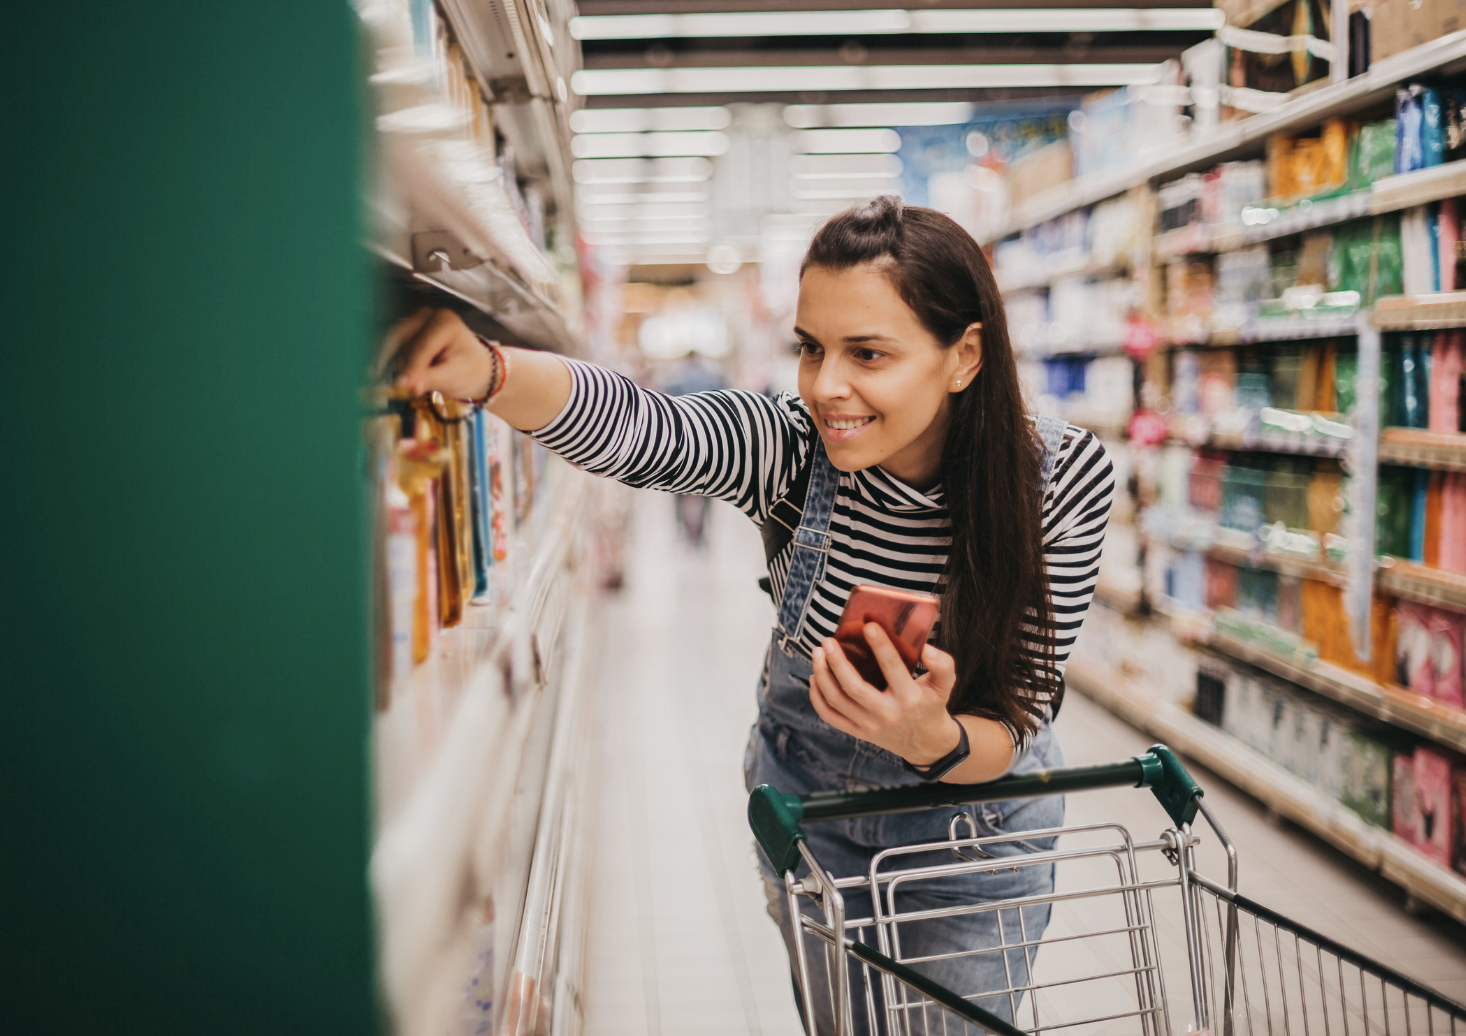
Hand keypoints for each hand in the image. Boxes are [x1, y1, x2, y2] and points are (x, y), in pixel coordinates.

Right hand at [382, 307, 495, 399]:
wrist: (474, 368)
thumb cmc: (469, 370)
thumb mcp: (453, 377)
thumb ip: (429, 379)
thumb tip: (406, 385)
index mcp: (446, 322)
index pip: (422, 345)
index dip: (410, 367)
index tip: (401, 385)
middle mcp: (429, 316)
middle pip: (401, 338)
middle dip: (401, 364)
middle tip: (399, 386)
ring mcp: (417, 321)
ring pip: (395, 344)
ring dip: (400, 364)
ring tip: (415, 381)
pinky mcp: (408, 330)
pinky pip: (394, 347)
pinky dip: (398, 362)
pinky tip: (408, 374)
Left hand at [809, 625, 961, 766]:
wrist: (926, 744)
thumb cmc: (931, 705)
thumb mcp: (944, 686)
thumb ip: (943, 665)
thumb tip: (927, 648)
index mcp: (910, 698)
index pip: (893, 668)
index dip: (881, 646)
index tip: (869, 625)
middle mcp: (887, 713)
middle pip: (854, 688)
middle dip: (837, 662)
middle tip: (828, 641)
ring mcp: (869, 725)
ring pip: (837, 700)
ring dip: (823, 675)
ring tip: (818, 653)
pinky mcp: (857, 731)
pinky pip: (830, 716)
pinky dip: (817, 697)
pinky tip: (815, 676)